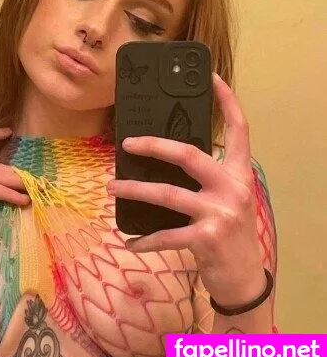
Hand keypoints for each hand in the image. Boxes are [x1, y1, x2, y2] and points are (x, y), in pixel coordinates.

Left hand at [107, 73, 265, 306]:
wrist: (245, 278)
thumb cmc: (230, 232)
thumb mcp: (227, 198)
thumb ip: (207, 177)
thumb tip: (166, 156)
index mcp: (239, 173)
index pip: (239, 130)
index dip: (227, 101)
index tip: (212, 78)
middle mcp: (233, 188)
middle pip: (188, 155)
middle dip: (153, 145)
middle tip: (126, 143)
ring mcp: (220, 213)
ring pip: (167, 193)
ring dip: (134, 189)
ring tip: (112, 188)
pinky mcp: (206, 238)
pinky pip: (165, 235)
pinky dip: (144, 239)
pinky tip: (128, 241)